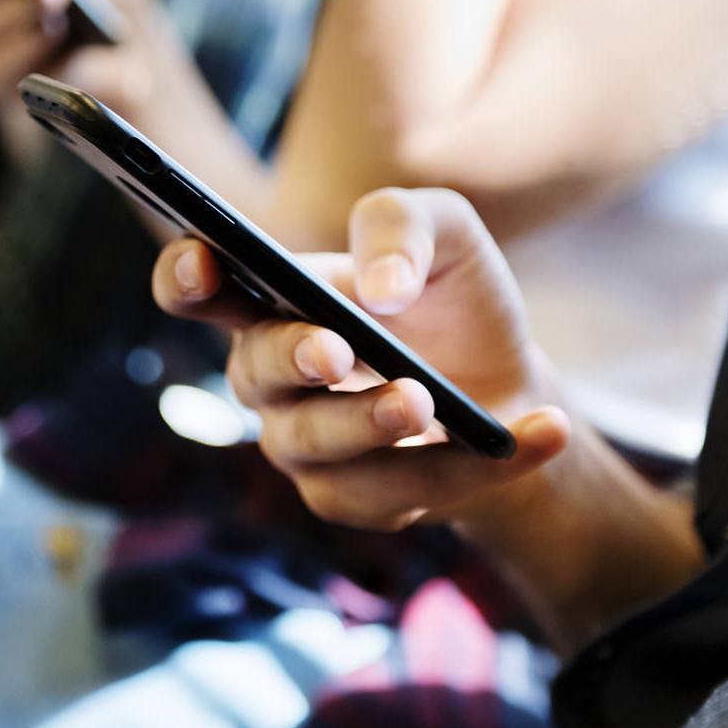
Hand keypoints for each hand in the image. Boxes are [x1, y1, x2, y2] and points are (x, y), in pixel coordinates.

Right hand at [153, 187, 569, 531]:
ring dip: (372, 423)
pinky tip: (542, 431)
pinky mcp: (354, 499)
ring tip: (429, 401)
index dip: (185, 275)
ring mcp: (303, 445)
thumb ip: (403, 227)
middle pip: (254, 373)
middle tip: (335, 348)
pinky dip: (478, 463)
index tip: (203, 262)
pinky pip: (402, 491)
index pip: (197, 288)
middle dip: (292, 358)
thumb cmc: (451, 300)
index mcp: (271, 300)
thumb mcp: (447, 234)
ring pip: (319, 446)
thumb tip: (379, 289)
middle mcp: (270, 377)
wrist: (508, 382)